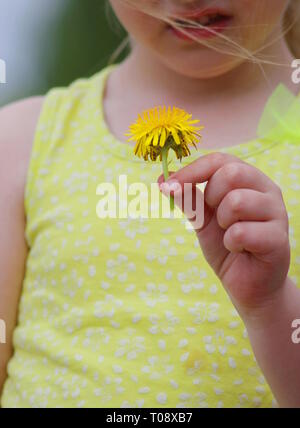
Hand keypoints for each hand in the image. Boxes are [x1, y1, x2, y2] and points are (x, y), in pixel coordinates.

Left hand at [158, 152, 289, 320]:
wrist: (248, 285)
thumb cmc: (228, 247)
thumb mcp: (203, 219)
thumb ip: (189, 199)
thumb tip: (164, 181)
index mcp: (249, 180)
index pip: (220, 160)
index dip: (191, 171)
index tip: (167, 185)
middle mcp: (267, 190)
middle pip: (232, 173)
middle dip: (212, 198)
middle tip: (217, 219)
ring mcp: (277, 213)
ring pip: (237, 201)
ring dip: (223, 223)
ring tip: (231, 236)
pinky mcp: (278, 239)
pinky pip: (241, 232)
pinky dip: (231, 244)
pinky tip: (239, 250)